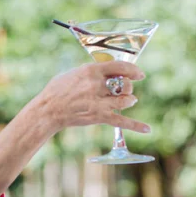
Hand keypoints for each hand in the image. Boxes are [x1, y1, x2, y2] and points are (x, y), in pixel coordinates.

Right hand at [33, 62, 149, 132]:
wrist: (48, 109)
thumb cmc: (57, 89)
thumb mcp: (73, 73)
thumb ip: (91, 72)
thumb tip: (107, 70)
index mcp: (90, 70)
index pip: (119, 66)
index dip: (133, 69)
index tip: (139, 73)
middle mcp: (96, 85)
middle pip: (125, 84)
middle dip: (129, 87)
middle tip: (126, 89)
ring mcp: (98, 102)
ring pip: (126, 100)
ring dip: (130, 100)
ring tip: (129, 100)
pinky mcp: (98, 116)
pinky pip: (121, 121)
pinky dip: (136, 125)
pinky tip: (147, 129)